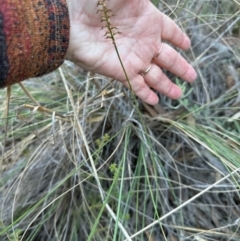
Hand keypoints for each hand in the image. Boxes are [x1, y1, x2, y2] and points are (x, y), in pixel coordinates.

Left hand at [66, 0, 196, 104]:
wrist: (72, 22)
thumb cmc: (96, 2)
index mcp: (148, 21)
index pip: (170, 31)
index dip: (179, 38)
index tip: (188, 45)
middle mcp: (144, 42)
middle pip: (168, 59)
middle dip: (181, 68)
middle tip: (192, 78)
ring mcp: (134, 59)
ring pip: (155, 76)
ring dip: (167, 85)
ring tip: (178, 95)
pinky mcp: (122, 72)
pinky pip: (137, 85)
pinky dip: (146, 93)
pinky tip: (155, 100)